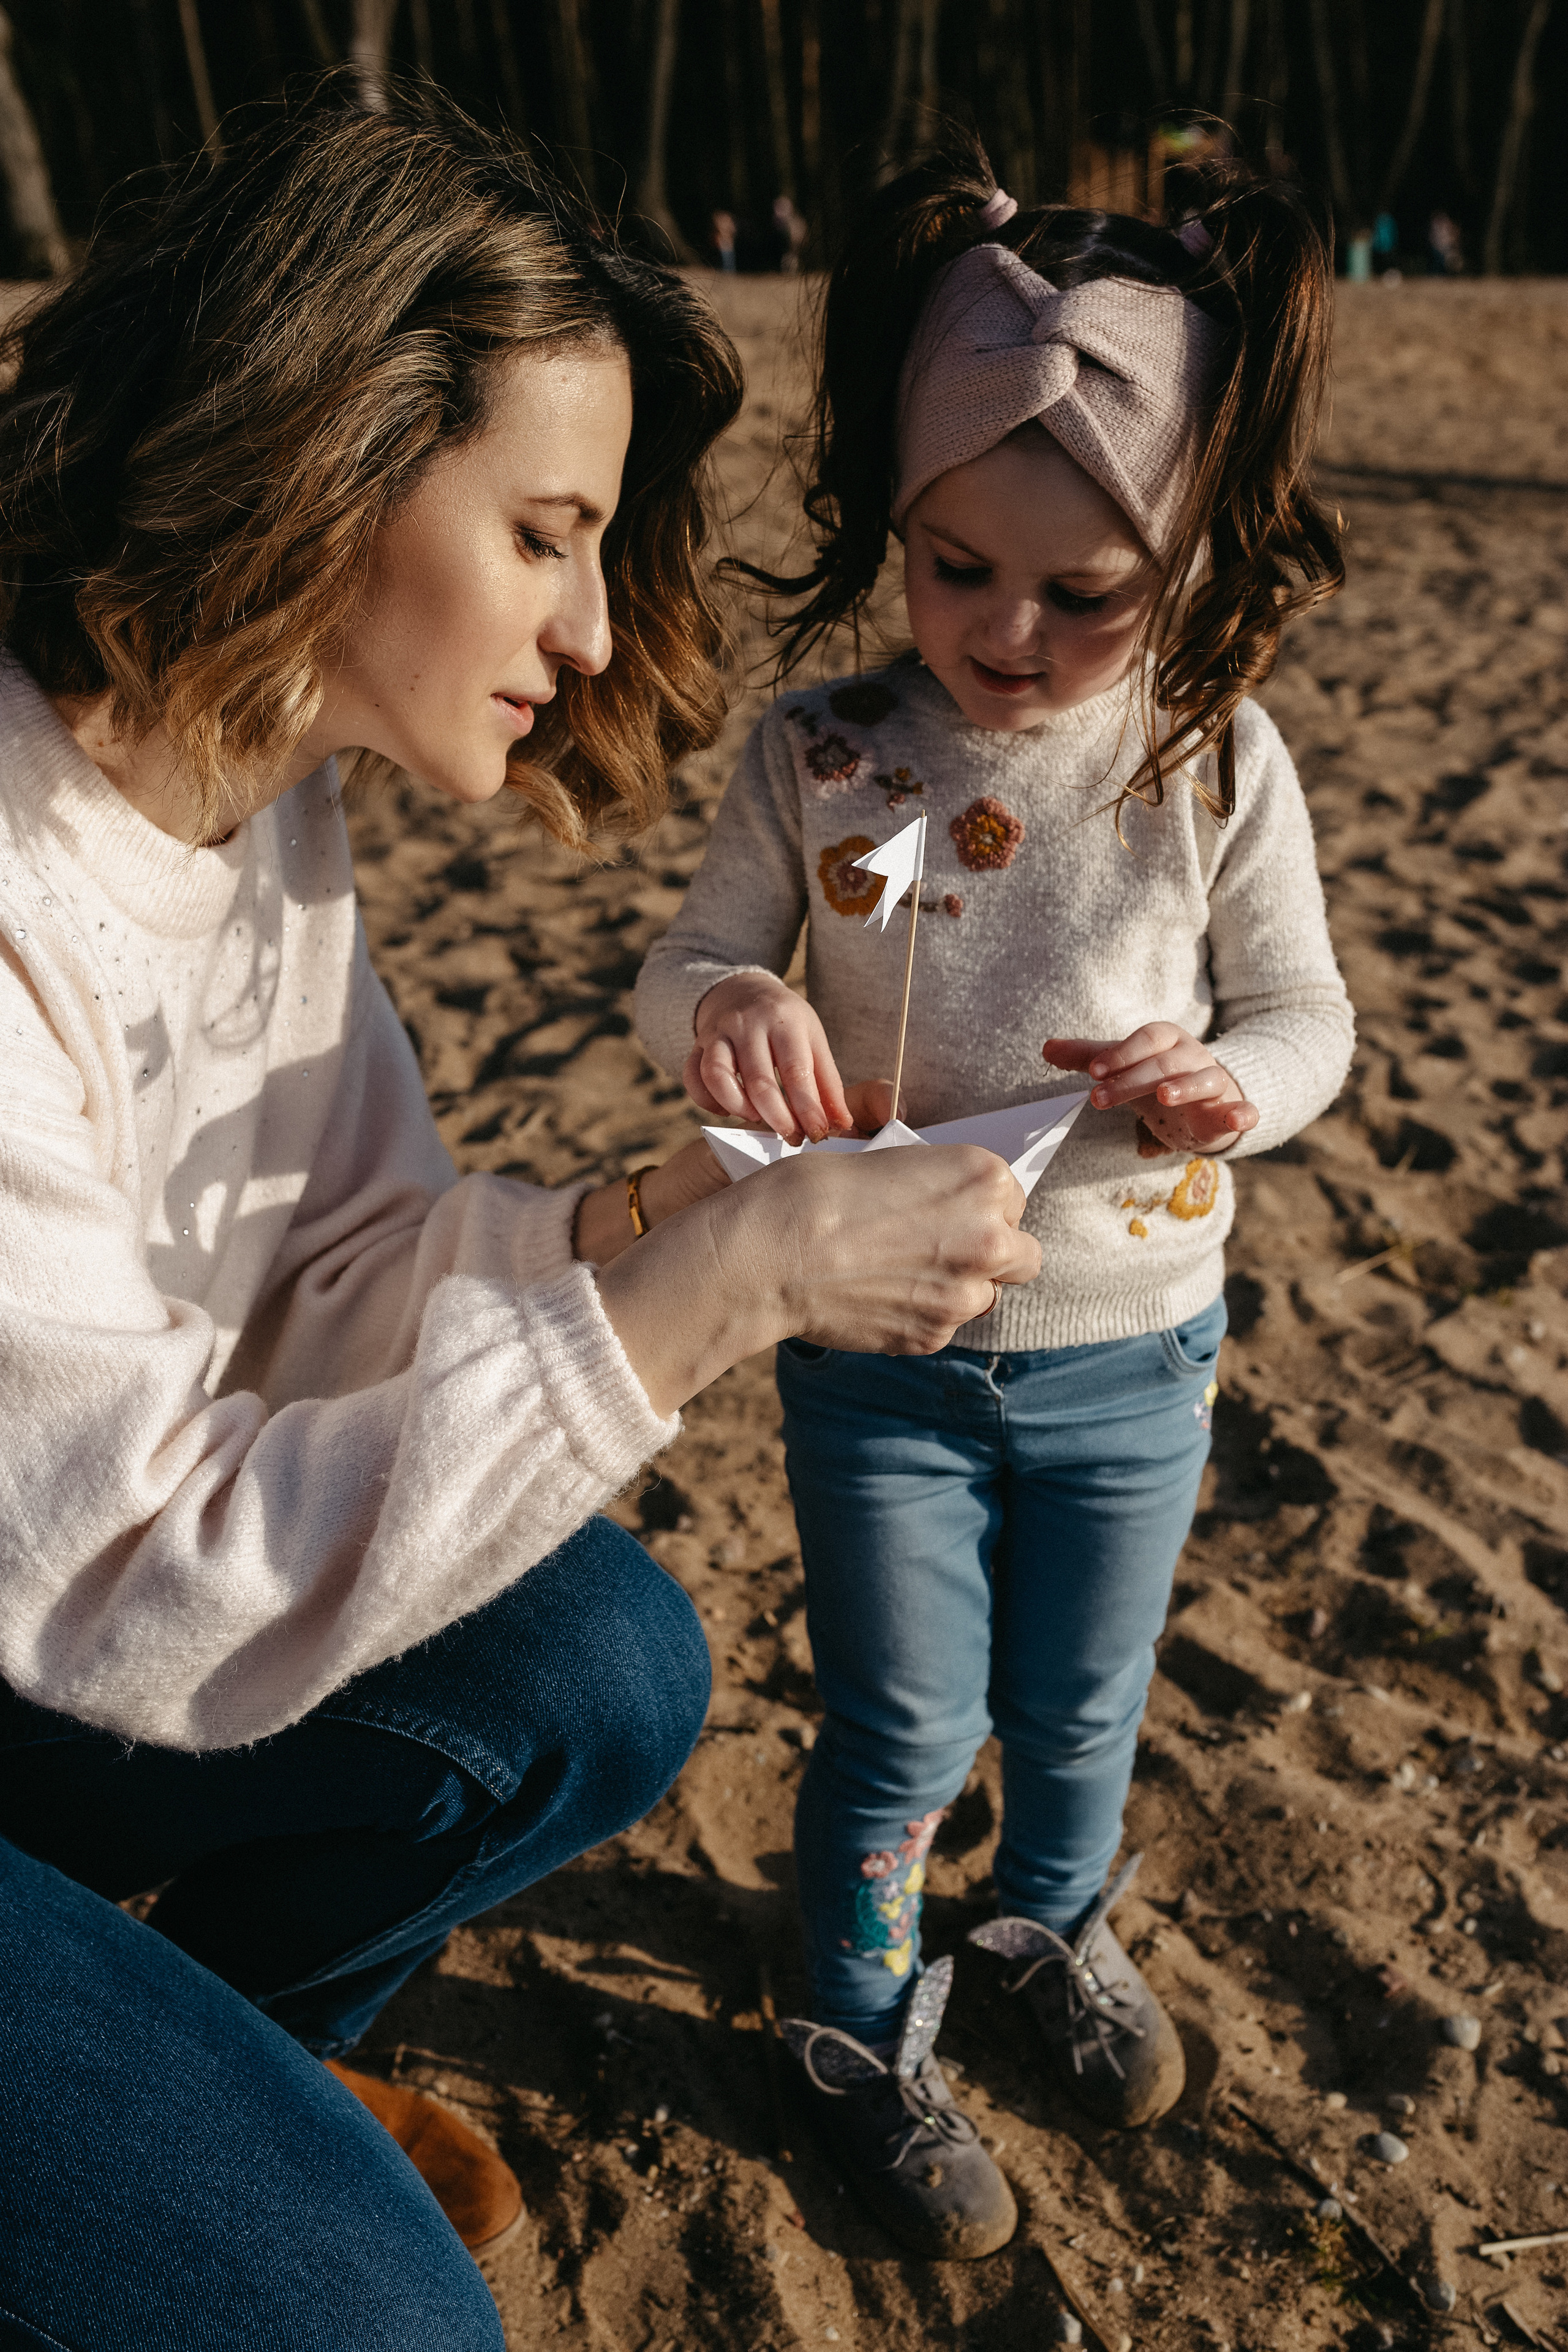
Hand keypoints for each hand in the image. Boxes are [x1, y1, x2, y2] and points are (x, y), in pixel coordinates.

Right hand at [594, 1143, 1040, 1413]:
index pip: (1012, 1198)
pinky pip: (943, 1327)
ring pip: (984, 1296)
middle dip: (990, 1252)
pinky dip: (919, 1315)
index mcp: (982, 1178)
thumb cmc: (811, 1192)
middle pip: (1021, 1255)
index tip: (948, 1208)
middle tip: (941, 1247)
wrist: (768, 1255)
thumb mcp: (883, 1162)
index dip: (979, 1205)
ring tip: (898, 1274)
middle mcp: (989, 1238)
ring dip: (956, 1287)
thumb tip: (940, 1210)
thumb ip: (932, 1189)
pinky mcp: (932, 1336)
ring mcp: (963, 1294)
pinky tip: (876, 1297)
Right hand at [685, 973, 854, 1145]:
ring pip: (717, 1076)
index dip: (807, 1109)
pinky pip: (693, 1078)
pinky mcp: (696, 1045)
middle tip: (791, 1136)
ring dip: (739, 1108)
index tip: (818, 1133)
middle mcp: (747, 1023)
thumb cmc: (784, 1023)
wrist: (743, 990)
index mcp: (784, 1020)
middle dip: (777, 1117)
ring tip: (757, 1118)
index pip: (796, 1071)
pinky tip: (728, 1109)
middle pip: (758, 1080)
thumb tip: (842, 1125)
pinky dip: (708, 1102)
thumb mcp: (813, 1041)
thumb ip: (827, 1084)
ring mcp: (717, 1033)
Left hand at [1043, 1025, 1257, 1153]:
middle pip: (1165, 1063)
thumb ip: (1090, 1056)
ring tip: (1164, 1096)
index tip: (1092, 1072)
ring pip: (1204, 1079)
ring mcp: (1215, 1082)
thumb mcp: (1125, 1065)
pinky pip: (1244, 1109)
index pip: (1146, 1039)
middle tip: (1099, 1098)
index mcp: (1167, 1040)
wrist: (1207, 1096)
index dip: (1120, 1053)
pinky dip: (1243, 1114)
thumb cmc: (1158, 1076)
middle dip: (1131, 1079)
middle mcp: (1193, 1056)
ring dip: (1186, 1086)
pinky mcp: (1232, 1108)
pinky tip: (1237, 1120)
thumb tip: (1046, 1048)